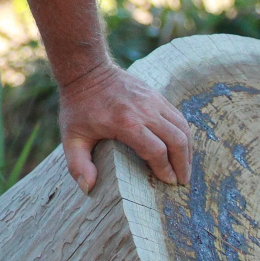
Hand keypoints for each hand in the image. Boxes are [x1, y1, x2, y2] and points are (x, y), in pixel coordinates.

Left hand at [57, 63, 191, 192]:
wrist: (86, 72)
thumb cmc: (78, 108)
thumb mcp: (71, 137)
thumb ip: (78, 164)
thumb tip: (88, 188)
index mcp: (125, 123)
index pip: (156, 151)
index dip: (165, 170)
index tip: (168, 182)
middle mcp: (144, 110)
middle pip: (176, 140)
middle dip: (182, 164)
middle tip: (182, 181)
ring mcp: (153, 100)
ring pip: (182, 127)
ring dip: (188, 150)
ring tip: (185, 167)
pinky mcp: (156, 95)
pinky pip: (177, 116)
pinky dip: (183, 134)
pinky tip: (181, 147)